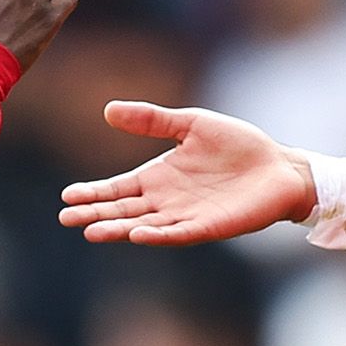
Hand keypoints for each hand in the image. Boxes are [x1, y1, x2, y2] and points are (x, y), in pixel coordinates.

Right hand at [58, 102, 311, 245]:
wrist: (280, 166)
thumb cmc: (237, 145)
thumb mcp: (190, 124)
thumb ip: (152, 120)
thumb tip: (108, 110)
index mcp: (159, 177)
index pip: (118, 188)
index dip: (94, 192)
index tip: (68, 197)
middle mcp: (167, 201)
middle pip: (124, 210)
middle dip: (95, 214)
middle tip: (66, 218)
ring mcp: (186, 216)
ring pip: (144, 226)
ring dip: (119, 229)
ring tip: (92, 232)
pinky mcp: (209, 226)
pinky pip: (178, 233)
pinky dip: (157, 235)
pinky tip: (137, 234)